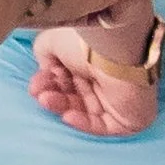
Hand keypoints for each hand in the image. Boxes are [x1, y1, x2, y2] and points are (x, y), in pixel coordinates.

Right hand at [27, 27, 161, 136]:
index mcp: (92, 58)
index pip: (68, 77)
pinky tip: (67, 115)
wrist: (115, 44)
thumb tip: (45, 70)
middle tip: (39, 93)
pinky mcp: (129, 117)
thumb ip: (44, 53)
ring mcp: (118, 98)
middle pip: (74, 95)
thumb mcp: (54, 39)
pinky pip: (101, 126)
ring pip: (84, 110)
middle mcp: (105, 77)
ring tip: (46, 100)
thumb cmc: (86, 39)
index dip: (49, 82)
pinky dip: (82, 123)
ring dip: (62, 107)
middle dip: (53, 95)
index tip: (35, 84)